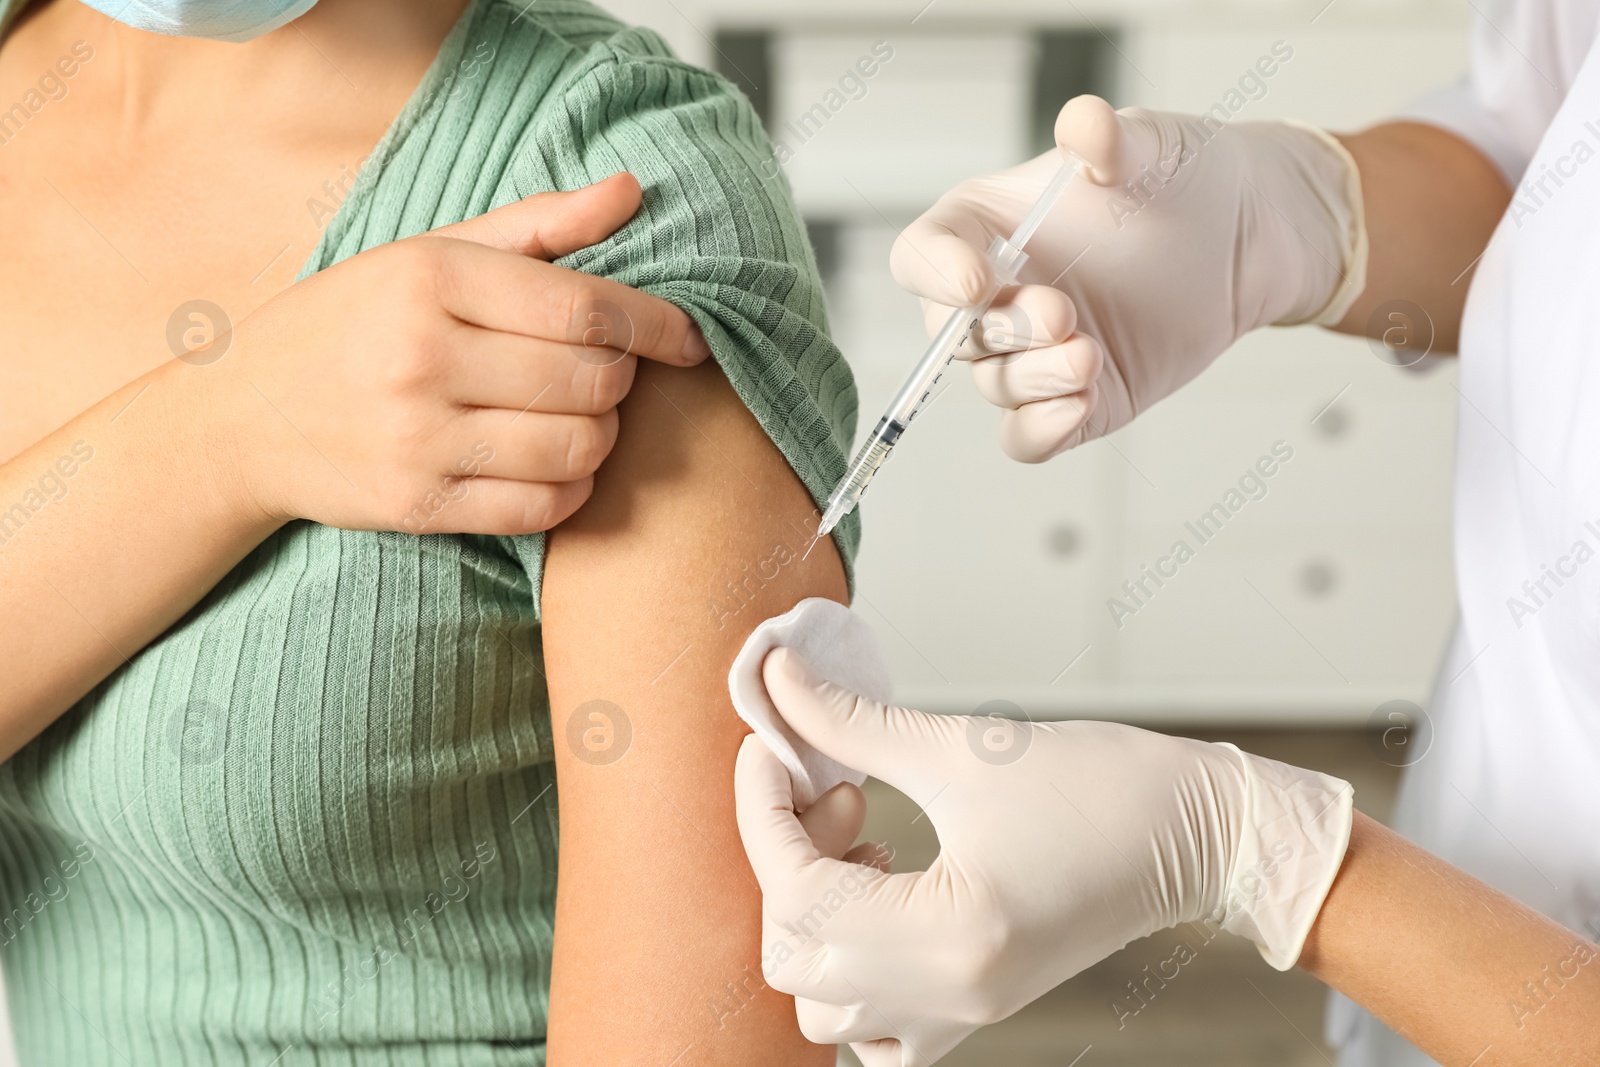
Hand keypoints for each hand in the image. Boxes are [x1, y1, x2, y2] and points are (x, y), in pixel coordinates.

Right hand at [205, 172, 709, 533]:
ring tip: (579, 415)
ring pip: (578, 447)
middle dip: (620, 379)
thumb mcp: (430, 252)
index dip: (656, 325)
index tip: (688, 337)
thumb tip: (632, 190)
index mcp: (431, 279)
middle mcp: (423, 358)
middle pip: (593, 380)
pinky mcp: (419, 506)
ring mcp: (419, 439)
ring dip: (602, 435)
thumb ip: (538, 225)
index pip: (586, 308)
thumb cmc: (353, 321)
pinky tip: (555, 462)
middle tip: (604, 373)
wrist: (241, 416)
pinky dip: (572, 487)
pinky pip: (543, 507)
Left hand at [734, 648, 1352, 1066]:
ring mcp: (962, 1013)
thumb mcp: (963, 744)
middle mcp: (951, 994)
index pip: (798, 893)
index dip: (762, 810)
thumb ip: (852, 722)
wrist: (1195, 833)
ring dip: (814, 917)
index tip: (769, 749)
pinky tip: (882, 892)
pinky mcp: (975, 1008)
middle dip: (786, 861)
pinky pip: (872, 1028)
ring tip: (865, 840)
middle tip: (835, 789)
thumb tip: (777, 681)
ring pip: (822, 1004)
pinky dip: (849, 969)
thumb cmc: (1103, 788)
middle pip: (794, 958)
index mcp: (951, 935)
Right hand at [891, 95, 1364, 461]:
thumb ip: (1111, 139)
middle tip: (1062, 313)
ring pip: (997, 386)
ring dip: (1034, 378)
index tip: (975, 281)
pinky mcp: (1073, 398)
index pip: (922, 257)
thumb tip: (1086, 122)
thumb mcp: (1149, 146)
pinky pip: (1028, 436)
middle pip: (953, 334)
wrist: (1244, 235)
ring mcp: (1031, 353)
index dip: (935, 273)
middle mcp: (995, 297)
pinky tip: (1078, 406)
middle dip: (1004, 330)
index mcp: (983, 228)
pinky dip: (1040, 432)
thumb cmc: (1179, 179)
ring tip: (1090, 355)